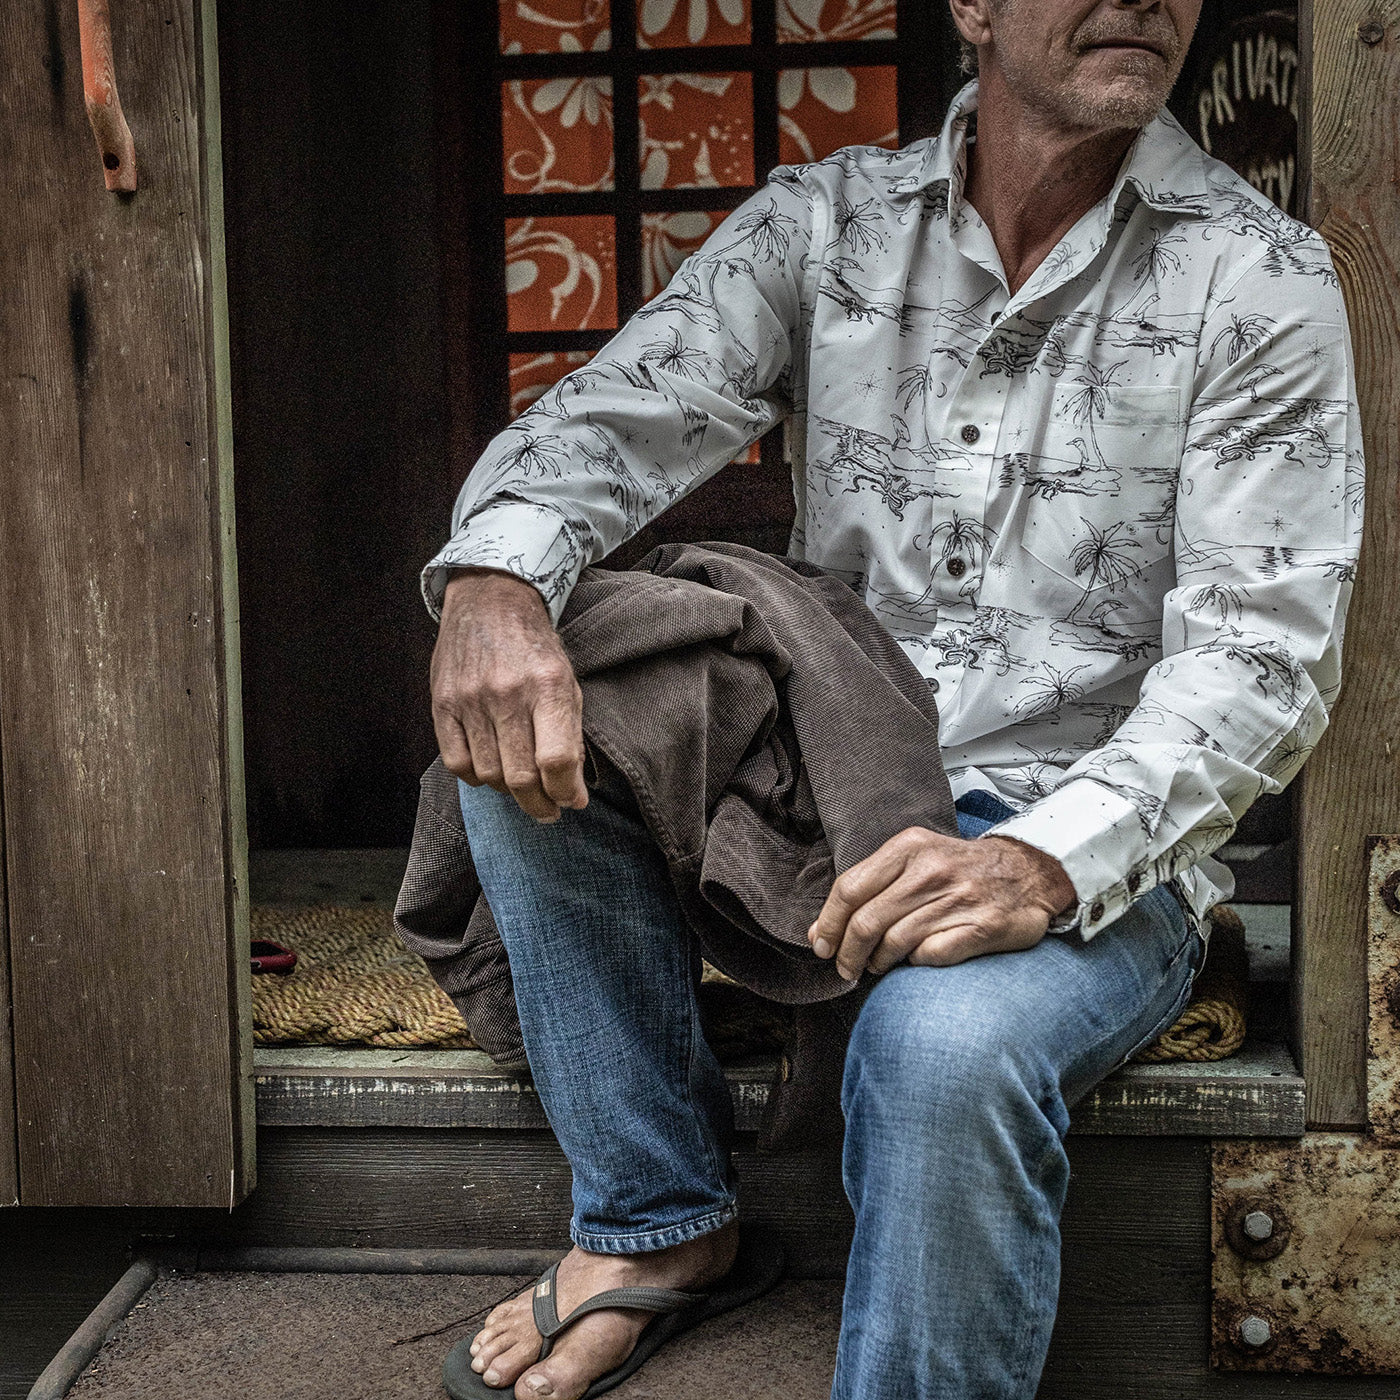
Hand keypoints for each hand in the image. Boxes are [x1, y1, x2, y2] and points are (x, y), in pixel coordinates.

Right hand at [430, 568, 586, 822]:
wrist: (491, 601)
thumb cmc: (536, 649)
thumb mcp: (567, 682)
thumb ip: (571, 738)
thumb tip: (573, 795)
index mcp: (548, 685)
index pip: (556, 760)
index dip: (567, 792)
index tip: (573, 801)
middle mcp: (508, 693)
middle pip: (521, 776)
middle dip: (540, 805)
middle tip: (549, 811)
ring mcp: (470, 698)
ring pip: (489, 775)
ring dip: (509, 792)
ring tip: (522, 786)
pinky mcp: (443, 702)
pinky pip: (457, 763)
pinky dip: (476, 777)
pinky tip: (490, 768)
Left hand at [807, 829, 1075, 979]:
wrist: (1029, 872)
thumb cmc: (959, 870)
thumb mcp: (915, 860)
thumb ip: (868, 888)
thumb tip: (819, 933)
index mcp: (909, 847)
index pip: (849, 888)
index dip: (828, 923)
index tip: (821, 946)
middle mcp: (931, 870)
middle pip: (867, 921)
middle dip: (847, 954)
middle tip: (845, 970)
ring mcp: (958, 899)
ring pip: (894, 943)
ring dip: (878, 963)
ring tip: (877, 966)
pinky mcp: (982, 928)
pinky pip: (929, 955)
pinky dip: (915, 963)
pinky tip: (915, 960)